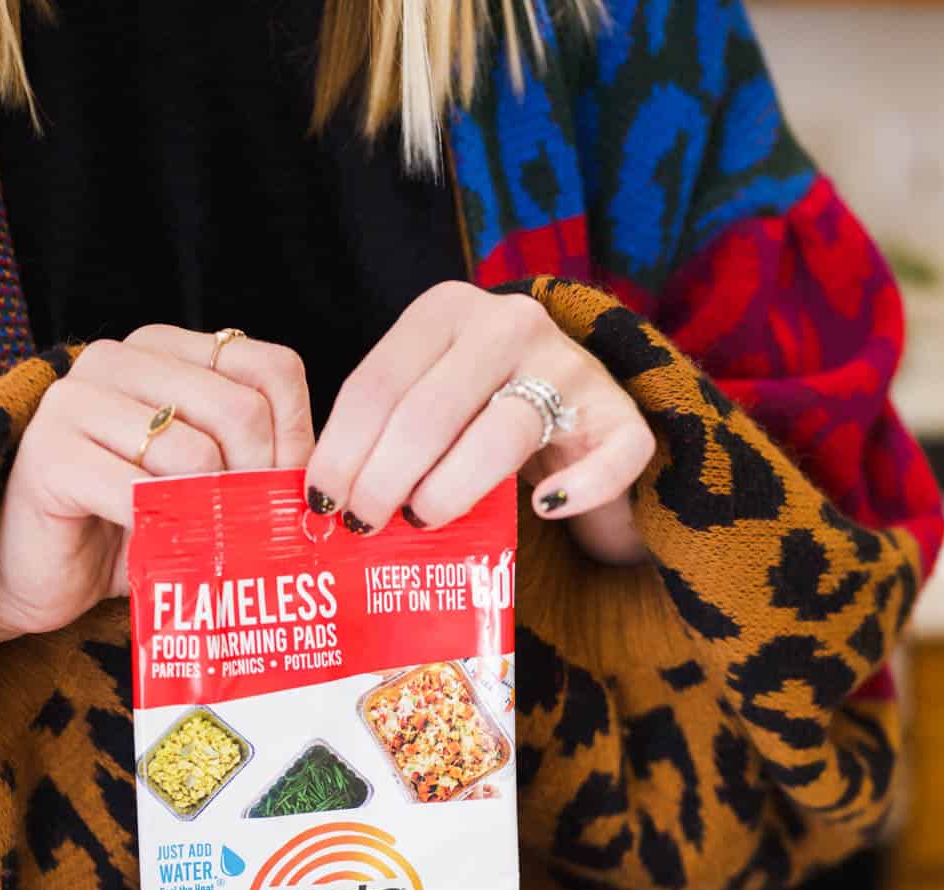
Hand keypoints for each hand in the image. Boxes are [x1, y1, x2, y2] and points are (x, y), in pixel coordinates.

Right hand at [0, 327, 313, 652]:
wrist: (32, 576)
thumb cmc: (124, 530)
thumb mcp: (204, 483)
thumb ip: (253, 459)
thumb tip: (321, 480)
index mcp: (165, 349)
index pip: (271, 368)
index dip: (296, 440)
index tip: (286, 498)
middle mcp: (119, 358)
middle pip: (240, 411)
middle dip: (258, 486)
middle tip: (250, 536)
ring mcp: (77, 399)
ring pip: (195, 453)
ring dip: (211, 517)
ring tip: (203, 548)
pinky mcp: (50, 452)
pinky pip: (141, 492)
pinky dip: (164, 533)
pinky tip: (158, 551)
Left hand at [305, 282, 654, 563]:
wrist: (576, 411)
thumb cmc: (478, 415)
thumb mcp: (424, 398)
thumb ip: (381, 429)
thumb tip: (322, 497)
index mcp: (446, 311)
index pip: (378, 384)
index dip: (343, 449)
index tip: (322, 501)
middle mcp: (509, 324)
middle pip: (430, 412)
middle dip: (384, 478)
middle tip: (363, 525)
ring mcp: (570, 367)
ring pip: (502, 434)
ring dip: (451, 489)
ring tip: (421, 523)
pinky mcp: (621, 416)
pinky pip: (607, 458)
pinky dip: (576, 490)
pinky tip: (543, 509)